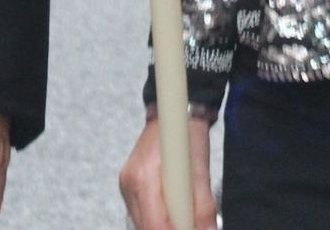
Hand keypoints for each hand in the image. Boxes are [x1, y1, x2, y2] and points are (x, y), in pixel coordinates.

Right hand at [118, 115, 217, 229]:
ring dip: (162, 226)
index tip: (192, 229)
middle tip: (191, 225)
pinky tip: (173, 212)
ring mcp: (126, 185)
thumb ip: (203, 206)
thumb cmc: (188, 135)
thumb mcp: (201, 170)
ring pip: (141, 223)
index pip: (154, 225)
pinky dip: (157, 219)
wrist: (175, 111)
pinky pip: (141, 214)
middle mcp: (129, 184)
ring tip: (184, 218)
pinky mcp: (129, 187)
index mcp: (144, 178)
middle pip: (144, 227)